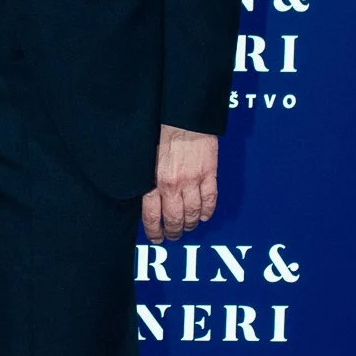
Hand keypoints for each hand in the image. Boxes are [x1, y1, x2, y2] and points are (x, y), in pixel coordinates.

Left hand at [141, 125, 218, 241]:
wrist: (183, 119)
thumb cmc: (160, 134)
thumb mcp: (145, 160)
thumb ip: (147, 180)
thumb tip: (146, 198)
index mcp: (154, 182)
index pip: (152, 215)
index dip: (154, 230)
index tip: (156, 237)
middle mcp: (173, 185)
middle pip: (174, 218)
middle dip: (173, 231)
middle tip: (173, 235)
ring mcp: (193, 182)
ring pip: (193, 213)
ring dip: (191, 224)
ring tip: (188, 227)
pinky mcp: (209, 175)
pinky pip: (210, 200)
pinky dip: (208, 211)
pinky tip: (204, 216)